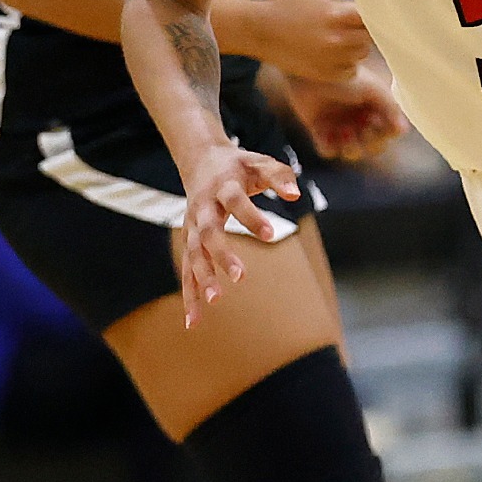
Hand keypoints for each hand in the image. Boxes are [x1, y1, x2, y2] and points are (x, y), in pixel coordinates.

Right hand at [176, 141, 301, 329]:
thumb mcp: (260, 161)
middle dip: (222, 254)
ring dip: (202, 278)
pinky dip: (189, 295)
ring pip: (193, 254)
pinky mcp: (189, 241)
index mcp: (222, 186)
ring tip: (215, 301)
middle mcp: (203, 208)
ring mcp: (192, 226)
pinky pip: (186, 271)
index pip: (235, 201)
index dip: (251, 217)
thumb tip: (295, 195)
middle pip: (208, 232)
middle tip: (241, 276)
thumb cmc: (238, 165)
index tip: (270, 234)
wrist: (201, 160)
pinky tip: (193, 321)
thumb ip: (279, 176)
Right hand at [265, 0, 373, 82]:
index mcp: (335, 15)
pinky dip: (348, 63)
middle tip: (355, 24)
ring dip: (358, 45)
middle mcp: (335, 40)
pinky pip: (351, 70)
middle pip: (369, 38)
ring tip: (342, 36)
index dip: (375, 15)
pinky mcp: (324, 74)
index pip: (371, 18)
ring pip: (362, 54)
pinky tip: (337, 52)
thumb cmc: (293, 3)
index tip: (373, 13)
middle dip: (365, 30)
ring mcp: (330, 59)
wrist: (264, 31)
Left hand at [283, 65, 409, 162]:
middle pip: (374, 146)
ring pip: (353, 152)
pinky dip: (328, 146)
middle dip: (371, 142)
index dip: (386, 133)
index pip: (389, 132)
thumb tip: (404, 130)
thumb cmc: (345, 76)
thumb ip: (391, 108)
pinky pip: (328, 151)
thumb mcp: (373, 89)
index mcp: (374, 108)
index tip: (379, 122)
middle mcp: (359, 119)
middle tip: (364, 129)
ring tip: (345, 133)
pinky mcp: (320, 131)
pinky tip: (326, 133)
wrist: (311, 70)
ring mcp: (340, 126)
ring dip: (351, 148)